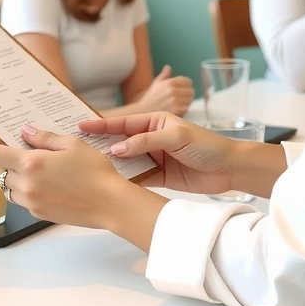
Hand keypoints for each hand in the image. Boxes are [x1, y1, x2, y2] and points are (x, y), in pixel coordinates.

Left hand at [0, 125, 125, 228]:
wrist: (109, 203)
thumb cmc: (95, 171)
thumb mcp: (72, 144)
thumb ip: (44, 138)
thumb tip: (25, 132)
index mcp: (31, 164)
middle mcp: (26, 185)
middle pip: (0, 171)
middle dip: (6, 159)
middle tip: (22, 149)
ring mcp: (31, 202)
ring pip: (9, 188)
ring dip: (14, 176)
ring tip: (36, 168)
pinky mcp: (39, 214)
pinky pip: (23, 200)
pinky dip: (27, 189)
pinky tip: (48, 183)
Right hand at [79, 112, 236, 193]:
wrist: (228, 168)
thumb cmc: (206, 145)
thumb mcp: (176, 137)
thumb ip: (146, 142)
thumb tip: (117, 148)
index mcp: (156, 121)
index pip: (124, 123)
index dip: (102, 125)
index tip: (81, 125)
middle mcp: (152, 138)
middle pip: (121, 141)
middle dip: (101, 145)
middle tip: (76, 149)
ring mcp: (154, 157)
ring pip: (126, 161)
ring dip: (111, 165)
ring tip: (87, 169)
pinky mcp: (158, 176)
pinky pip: (136, 177)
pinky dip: (124, 180)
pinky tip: (109, 184)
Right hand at [136, 65, 194, 115]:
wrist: (142, 112)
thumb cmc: (149, 98)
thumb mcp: (155, 84)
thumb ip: (164, 75)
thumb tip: (168, 67)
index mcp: (169, 82)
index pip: (188, 81)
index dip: (186, 85)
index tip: (183, 89)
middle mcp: (173, 90)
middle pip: (191, 91)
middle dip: (187, 94)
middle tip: (181, 98)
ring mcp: (175, 101)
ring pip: (190, 100)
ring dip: (186, 102)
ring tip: (179, 103)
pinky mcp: (176, 111)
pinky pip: (187, 108)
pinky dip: (184, 109)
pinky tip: (177, 109)